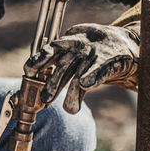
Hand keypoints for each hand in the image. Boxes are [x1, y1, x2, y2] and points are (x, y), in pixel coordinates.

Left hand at [25, 23, 139, 114]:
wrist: (120, 41)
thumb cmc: (89, 52)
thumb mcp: (73, 55)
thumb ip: (59, 72)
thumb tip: (43, 96)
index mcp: (66, 44)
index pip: (49, 51)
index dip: (38, 61)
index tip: (28, 72)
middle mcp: (78, 47)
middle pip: (63, 65)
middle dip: (53, 84)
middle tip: (46, 100)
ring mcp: (94, 54)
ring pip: (80, 73)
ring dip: (73, 92)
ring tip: (69, 109)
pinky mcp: (109, 61)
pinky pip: (100, 70)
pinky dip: (93, 77)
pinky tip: (86, 85)